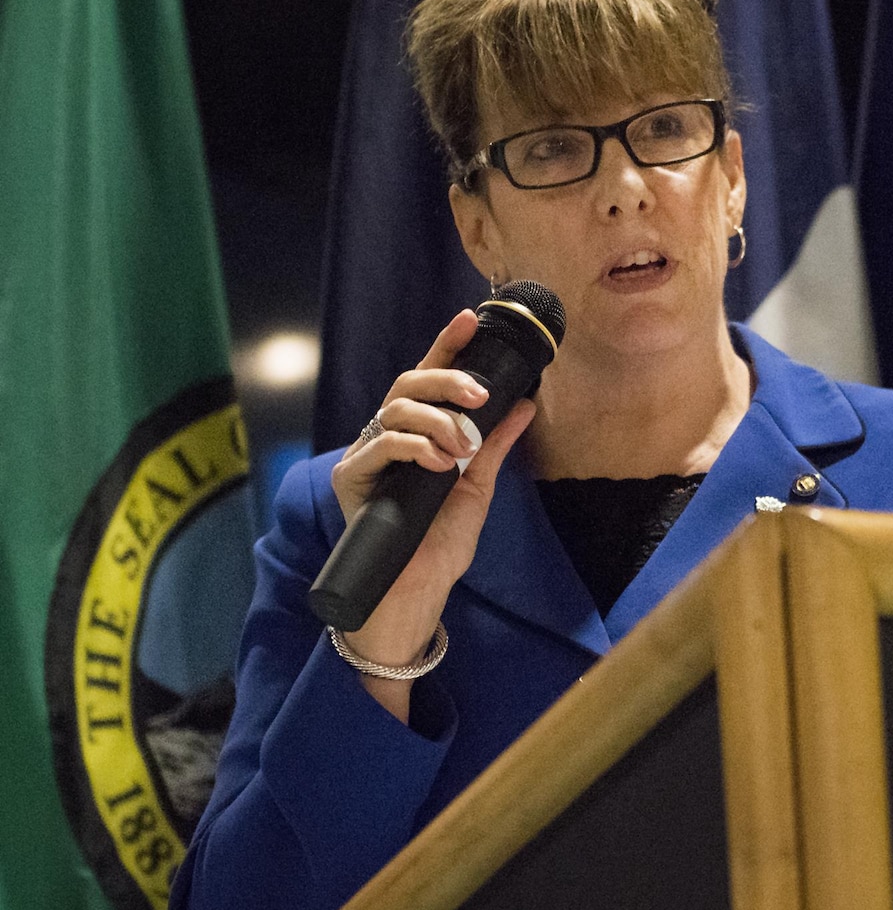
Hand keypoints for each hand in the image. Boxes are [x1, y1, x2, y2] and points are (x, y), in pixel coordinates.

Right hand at [329, 310, 536, 670]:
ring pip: (394, 410)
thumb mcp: (478, 488)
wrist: (419, 589)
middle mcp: (387, 438)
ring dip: (437, 420)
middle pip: (406, 386)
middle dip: (446, 381)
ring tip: (462, 448)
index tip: (469, 320)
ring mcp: (367, 456)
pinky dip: (415, 447)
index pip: (428, 381)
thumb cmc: (440, 541)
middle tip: (478, 395)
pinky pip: (380, 445)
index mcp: (418, 434)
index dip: (445, 348)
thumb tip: (524, 404)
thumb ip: (494, 445)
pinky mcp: (351, 479)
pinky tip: (440, 462)